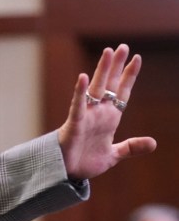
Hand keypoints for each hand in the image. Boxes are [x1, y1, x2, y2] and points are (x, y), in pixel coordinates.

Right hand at [57, 44, 155, 179]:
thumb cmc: (86, 161)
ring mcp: (86, 116)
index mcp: (110, 118)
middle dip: (116, 66)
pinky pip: (78, 105)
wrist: (67, 174)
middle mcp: (99, 113)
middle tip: (122, 46)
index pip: (122, 92)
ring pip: (96, 89)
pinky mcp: (74, 124)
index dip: (129, 76)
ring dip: (102, 70)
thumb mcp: (114, 155)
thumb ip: (131, 147)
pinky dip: (80, 92)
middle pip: (109, 84)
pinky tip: (84, 77)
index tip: (136, 58)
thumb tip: (153, 143)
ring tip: (108, 52)